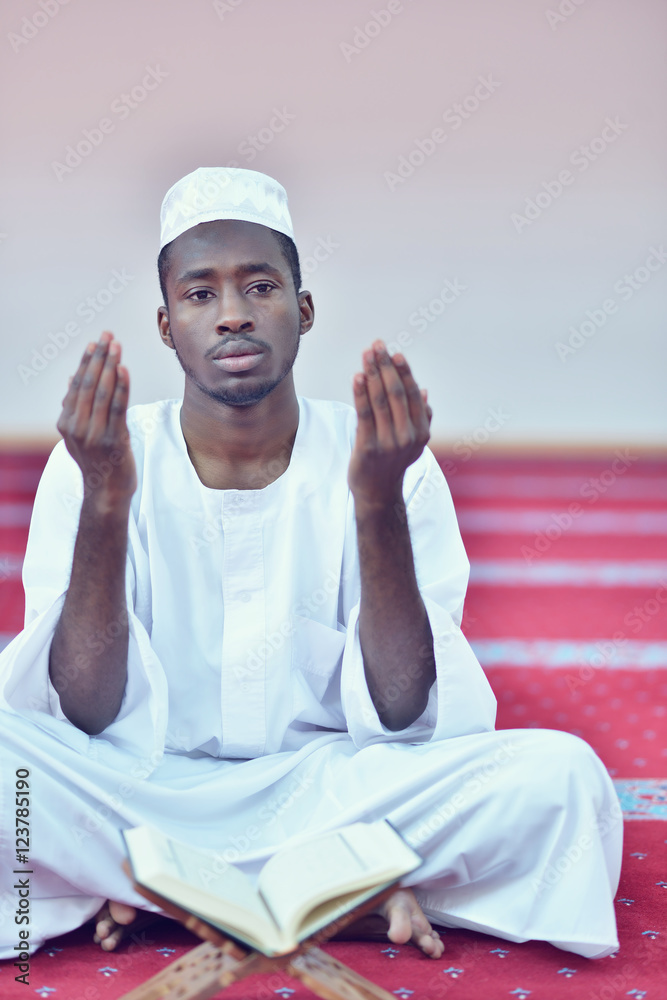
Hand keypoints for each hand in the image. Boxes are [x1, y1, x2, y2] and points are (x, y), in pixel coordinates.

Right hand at [57, 331, 136, 506]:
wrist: (107, 491)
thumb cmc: (98, 460)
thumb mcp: (81, 433)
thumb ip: (77, 407)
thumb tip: (73, 378)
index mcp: (66, 422)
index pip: (77, 385)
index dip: (87, 362)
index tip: (96, 343)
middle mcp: (76, 427)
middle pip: (88, 384)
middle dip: (99, 357)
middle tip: (108, 336)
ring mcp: (94, 435)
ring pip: (102, 393)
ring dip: (110, 366)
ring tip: (116, 346)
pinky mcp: (113, 441)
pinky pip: (117, 408)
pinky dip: (120, 387)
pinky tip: (123, 370)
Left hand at [348, 340, 431, 508]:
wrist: (377, 493)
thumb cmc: (392, 463)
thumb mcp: (412, 443)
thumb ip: (420, 418)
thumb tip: (424, 392)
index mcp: (421, 433)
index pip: (412, 395)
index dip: (404, 372)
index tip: (395, 353)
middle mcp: (408, 437)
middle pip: (396, 393)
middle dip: (386, 366)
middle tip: (377, 346)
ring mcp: (389, 443)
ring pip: (380, 400)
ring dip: (372, 374)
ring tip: (366, 355)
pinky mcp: (368, 447)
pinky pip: (364, 414)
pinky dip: (360, 393)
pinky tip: (357, 377)